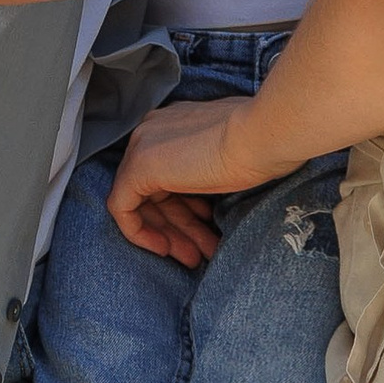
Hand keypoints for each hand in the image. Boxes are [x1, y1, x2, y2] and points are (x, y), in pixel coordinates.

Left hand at [109, 98, 250, 267]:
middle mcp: (152, 130)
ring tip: (193, 258)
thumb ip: (208, 169)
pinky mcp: (138, 167)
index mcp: (173, 124)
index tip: (206, 229)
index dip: (184, 209)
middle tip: (198, 254)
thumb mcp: (228, 158)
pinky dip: (139, 232)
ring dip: (169, 235)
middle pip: (153, 191)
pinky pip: (121, 208)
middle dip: (178, 227)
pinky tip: (165, 249)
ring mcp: (142, 146)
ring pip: (140, 203)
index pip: (167, 174)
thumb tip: (205, 202)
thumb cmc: (258, 146)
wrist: (262, 136)